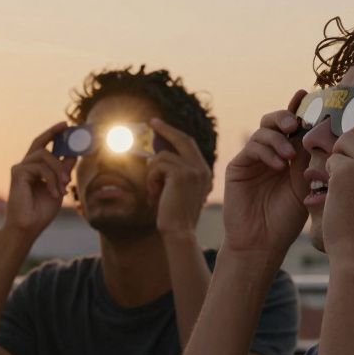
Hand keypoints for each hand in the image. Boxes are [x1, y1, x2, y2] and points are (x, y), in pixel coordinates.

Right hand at [6, 122, 76, 239]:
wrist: (28, 227)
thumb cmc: (40, 212)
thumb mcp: (59, 187)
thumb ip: (64, 170)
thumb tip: (74, 153)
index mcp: (35, 170)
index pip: (44, 147)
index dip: (54, 135)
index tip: (67, 126)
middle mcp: (25, 166)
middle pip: (40, 142)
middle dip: (54, 133)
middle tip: (67, 126)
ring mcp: (20, 168)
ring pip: (44, 155)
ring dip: (58, 170)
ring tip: (64, 186)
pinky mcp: (17, 172)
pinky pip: (40, 167)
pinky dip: (51, 179)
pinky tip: (54, 192)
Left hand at [146, 118, 212, 238]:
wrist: (179, 232)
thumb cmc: (174, 215)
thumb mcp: (175, 190)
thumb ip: (172, 173)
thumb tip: (154, 155)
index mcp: (203, 171)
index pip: (189, 144)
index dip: (174, 133)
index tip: (160, 125)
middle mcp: (201, 168)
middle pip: (182, 139)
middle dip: (165, 129)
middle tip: (151, 122)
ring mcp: (193, 169)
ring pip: (161, 157)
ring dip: (151, 175)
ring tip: (153, 193)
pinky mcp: (180, 174)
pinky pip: (156, 166)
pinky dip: (150, 180)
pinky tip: (154, 195)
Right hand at [221, 90, 310, 259]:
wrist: (262, 242)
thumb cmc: (286, 219)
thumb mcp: (303, 185)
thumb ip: (306, 158)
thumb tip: (316, 129)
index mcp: (289, 157)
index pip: (295, 127)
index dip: (299, 109)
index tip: (307, 94)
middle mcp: (271, 154)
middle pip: (274, 122)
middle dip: (285, 117)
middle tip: (296, 124)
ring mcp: (253, 160)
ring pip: (263, 132)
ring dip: (277, 138)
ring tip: (288, 155)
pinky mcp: (238, 167)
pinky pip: (252, 148)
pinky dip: (266, 151)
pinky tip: (277, 165)